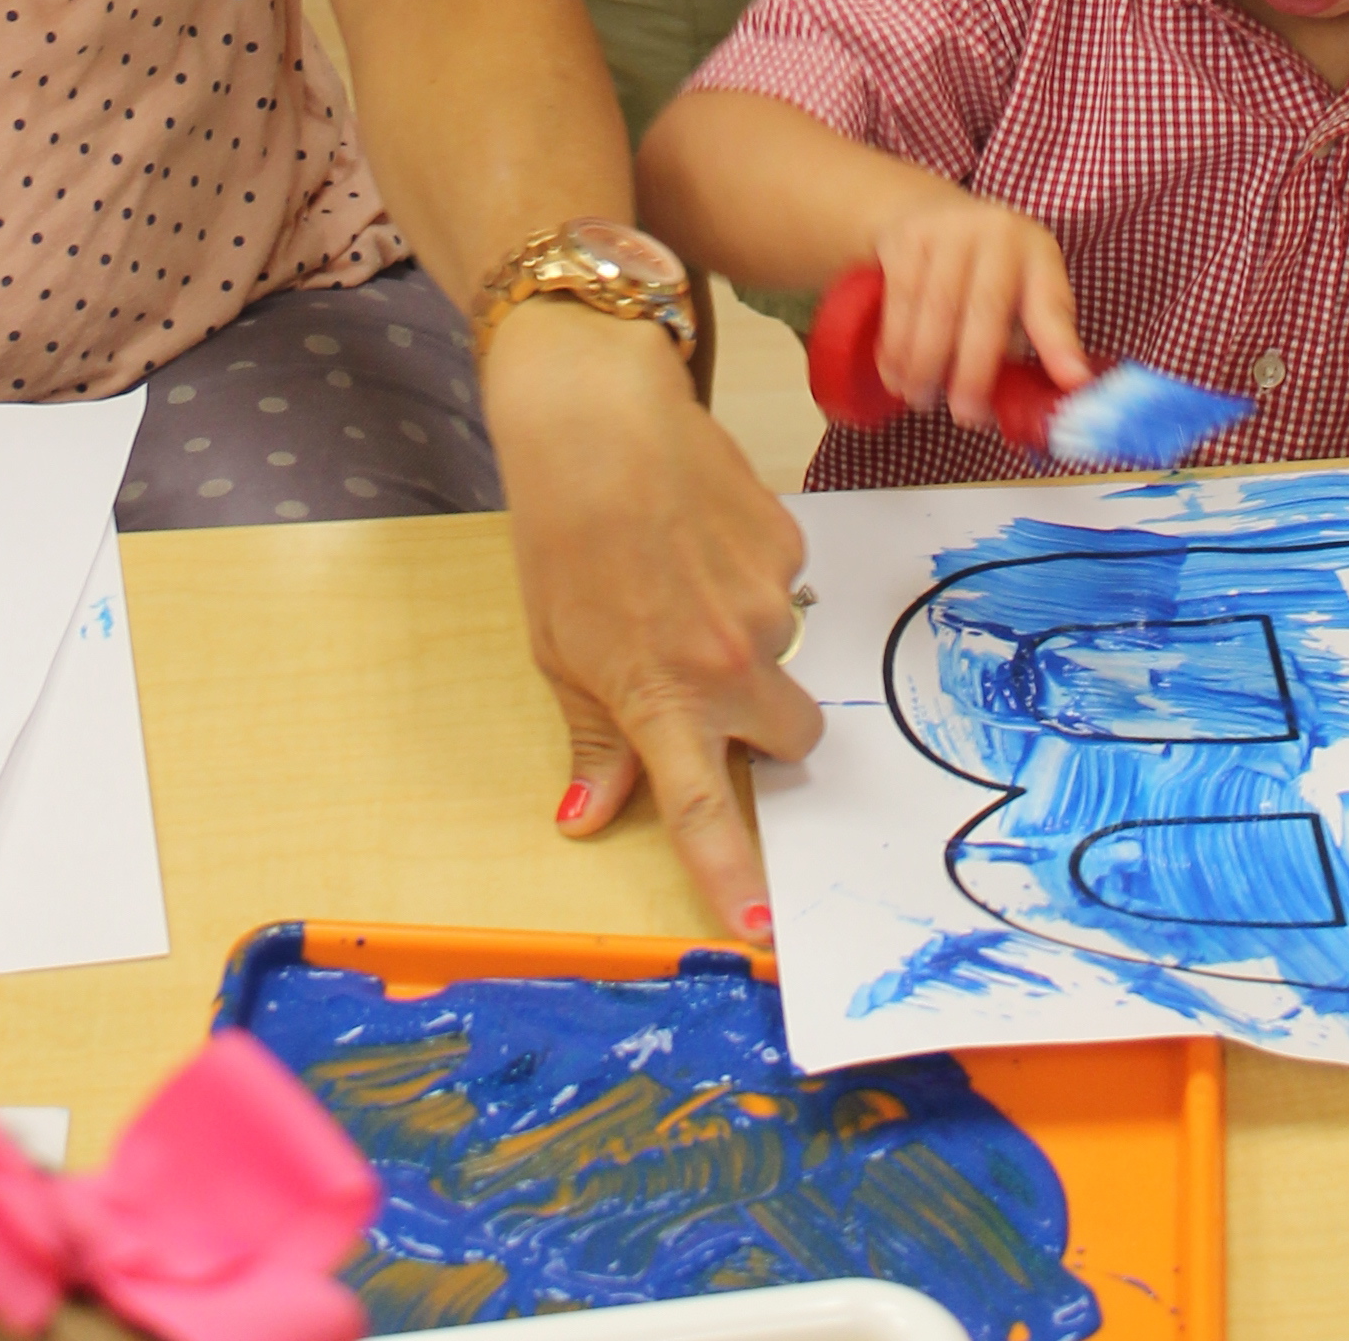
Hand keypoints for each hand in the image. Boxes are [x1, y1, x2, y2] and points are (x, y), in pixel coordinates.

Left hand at [485, 300, 817, 940]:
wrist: (599, 417)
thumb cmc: (562, 534)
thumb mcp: (558, 649)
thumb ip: (593, 738)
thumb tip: (588, 816)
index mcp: (661, 698)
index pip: (706, 809)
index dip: (733, 876)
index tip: (762, 932)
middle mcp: (728, 660)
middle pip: (790, 738)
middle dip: (763, 726)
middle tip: (706, 679)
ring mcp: (767, 603)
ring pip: (783, 654)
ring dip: (747, 639)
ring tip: (680, 576)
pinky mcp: (788, 546)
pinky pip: (785, 586)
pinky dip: (749, 575)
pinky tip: (698, 533)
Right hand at [868, 194, 1086, 433]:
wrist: (928, 211)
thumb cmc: (983, 271)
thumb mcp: (1020, 292)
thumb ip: (1035, 341)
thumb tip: (1046, 403)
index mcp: (1037, 252)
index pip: (1051, 303)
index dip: (1060, 345)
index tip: (1072, 383)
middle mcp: (998, 233)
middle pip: (986, 310)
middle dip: (973, 372)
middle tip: (965, 415)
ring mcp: (949, 229)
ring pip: (936, 308)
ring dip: (925, 365)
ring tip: (921, 399)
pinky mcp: (906, 237)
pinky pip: (900, 299)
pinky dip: (895, 345)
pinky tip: (895, 373)